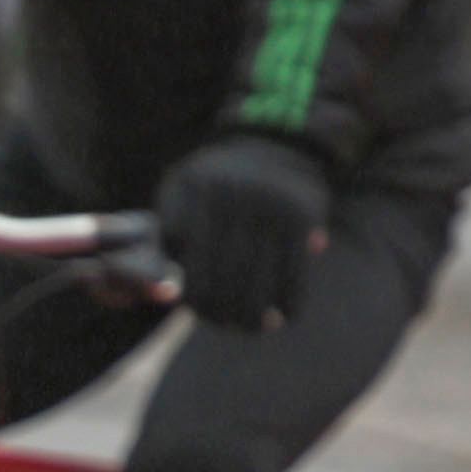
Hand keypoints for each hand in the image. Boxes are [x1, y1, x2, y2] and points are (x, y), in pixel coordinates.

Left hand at [155, 134, 328, 331]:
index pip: (184, 260)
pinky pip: (293, 279)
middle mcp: (230, 193)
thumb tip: (170, 295)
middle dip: (220, 312)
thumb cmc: (217, 186)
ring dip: (253, 319)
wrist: (276, 145)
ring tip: (252, 327)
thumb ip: (169, 239)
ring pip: (255, 285)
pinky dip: (288, 308)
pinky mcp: (301, 215)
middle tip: (225, 324)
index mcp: (193, 188)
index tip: (197, 310)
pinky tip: (282, 318)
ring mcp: (268, 203)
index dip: (191, 295)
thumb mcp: (183, 194)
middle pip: (220, 278)